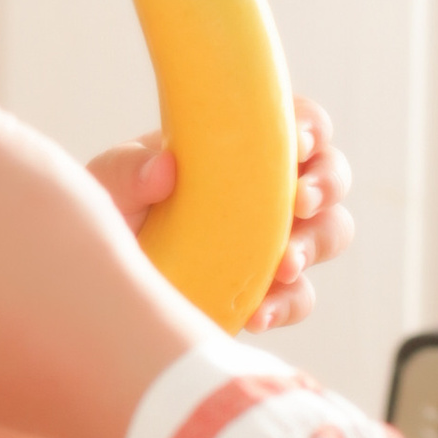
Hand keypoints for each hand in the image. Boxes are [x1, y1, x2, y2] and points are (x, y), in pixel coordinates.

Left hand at [85, 98, 353, 329]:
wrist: (106, 282)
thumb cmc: (112, 216)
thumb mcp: (106, 186)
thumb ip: (127, 171)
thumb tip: (163, 169)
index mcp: (242, 147)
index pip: (295, 123)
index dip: (309, 127)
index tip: (295, 143)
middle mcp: (271, 190)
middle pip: (332, 175)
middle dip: (327, 184)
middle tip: (299, 202)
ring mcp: (276, 241)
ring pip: (331, 232)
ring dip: (317, 244)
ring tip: (285, 264)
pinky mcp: (271, 292)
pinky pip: (300, 297)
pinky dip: (288, 305)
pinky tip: (258, 314)